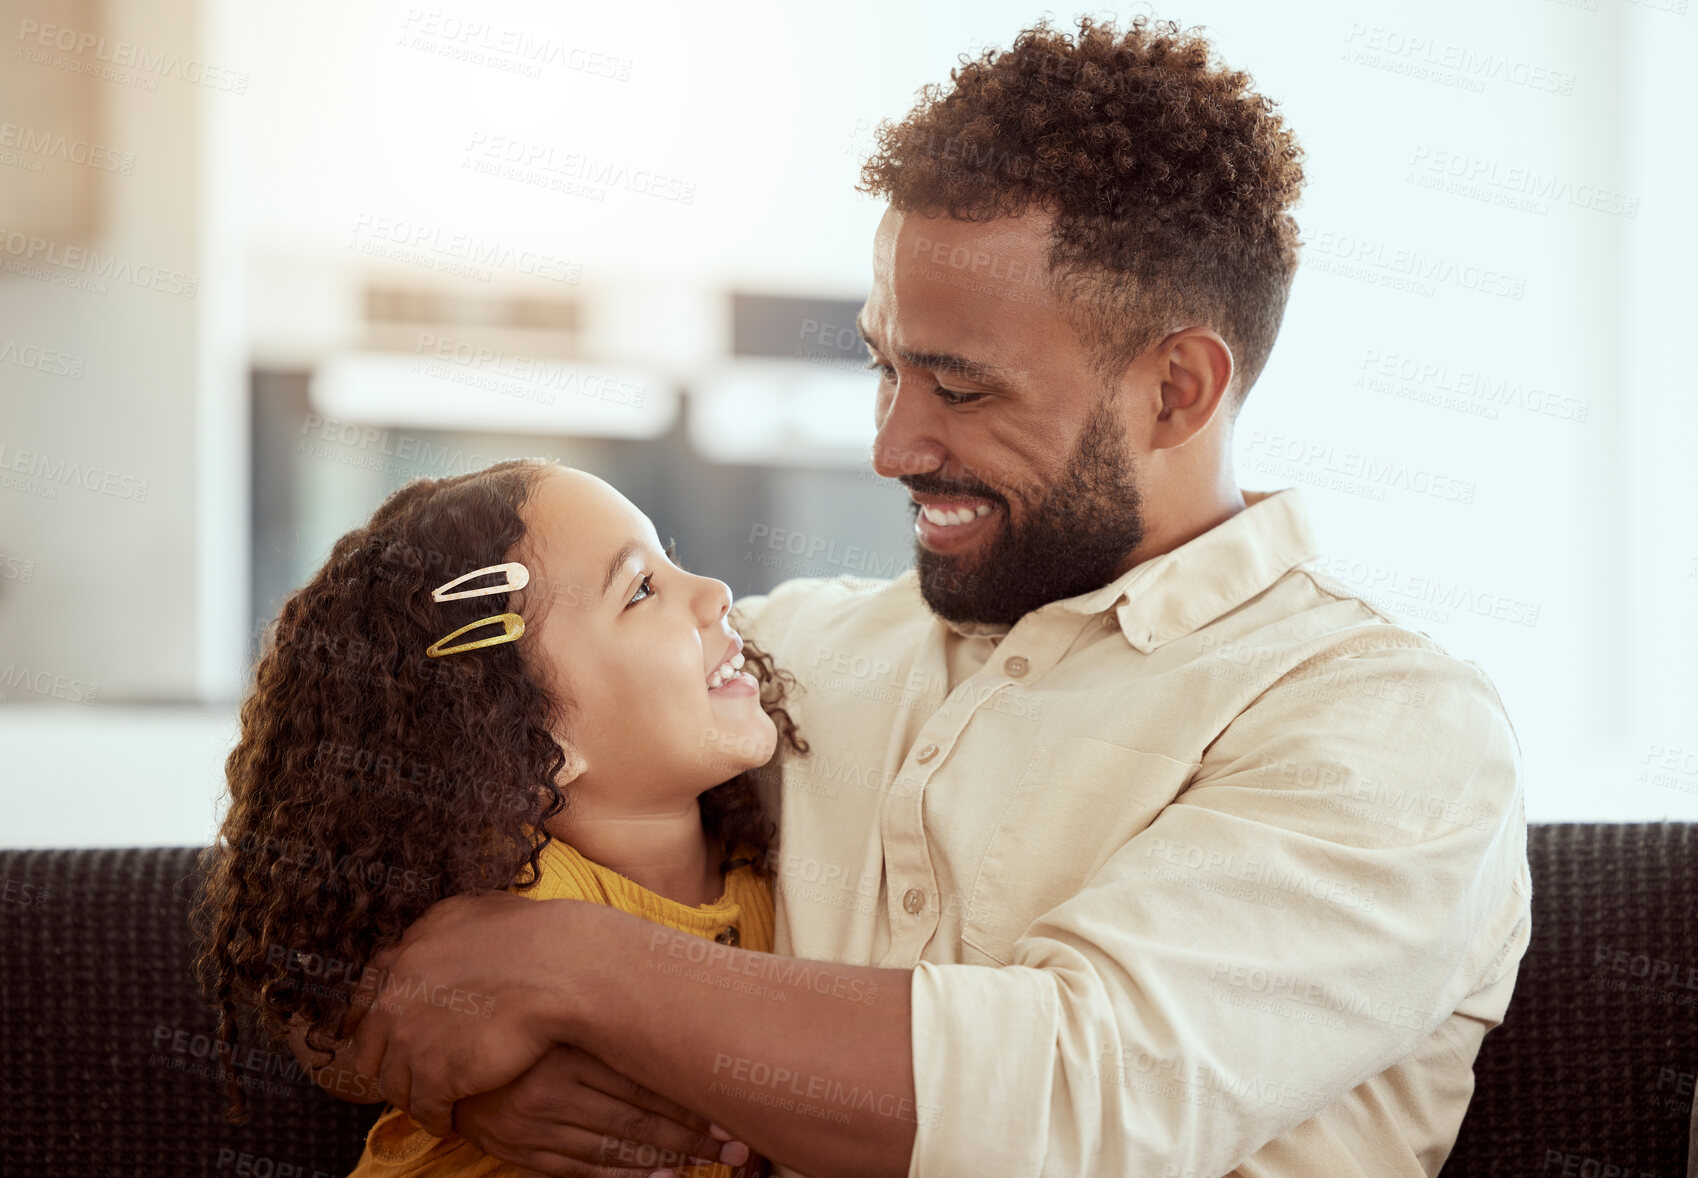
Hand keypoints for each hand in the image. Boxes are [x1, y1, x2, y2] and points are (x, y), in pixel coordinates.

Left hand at [346, 891, 580, 1134]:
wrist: (559, 969)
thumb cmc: (533, 935)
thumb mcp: (474, 910)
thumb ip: (440, 929)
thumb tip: (435, 937)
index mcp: (405, 955)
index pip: (364, 999)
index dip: (369, 1023)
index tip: (377, 1038)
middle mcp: (396, 997)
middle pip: (369, 1050)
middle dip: (387, 1064)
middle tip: (408, 1075)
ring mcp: (412, 1040)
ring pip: (394, 1086)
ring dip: (413, 1095)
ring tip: (432, 1102)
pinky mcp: (436, 1076)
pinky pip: (424, 1111)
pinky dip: (435, 1119)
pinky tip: (449, 1119)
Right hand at [453, 1043, 754, 1176]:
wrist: (451, 1057)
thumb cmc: (522, 1026)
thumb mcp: (562, 1015)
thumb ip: (609, 1020)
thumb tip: (682, 1012)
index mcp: (566, 1047)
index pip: (642, 1080)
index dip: (689, 1100)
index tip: (731, 1110)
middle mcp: (550, 1088)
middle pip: (637, 1118)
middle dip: (693, 1137)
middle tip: (738, 1148)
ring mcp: (535, 1125)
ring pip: (615, 1148)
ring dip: (669, 1159)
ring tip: (710, 1164)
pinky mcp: (524, 1152)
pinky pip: (585, 1170)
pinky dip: (627, 1177)